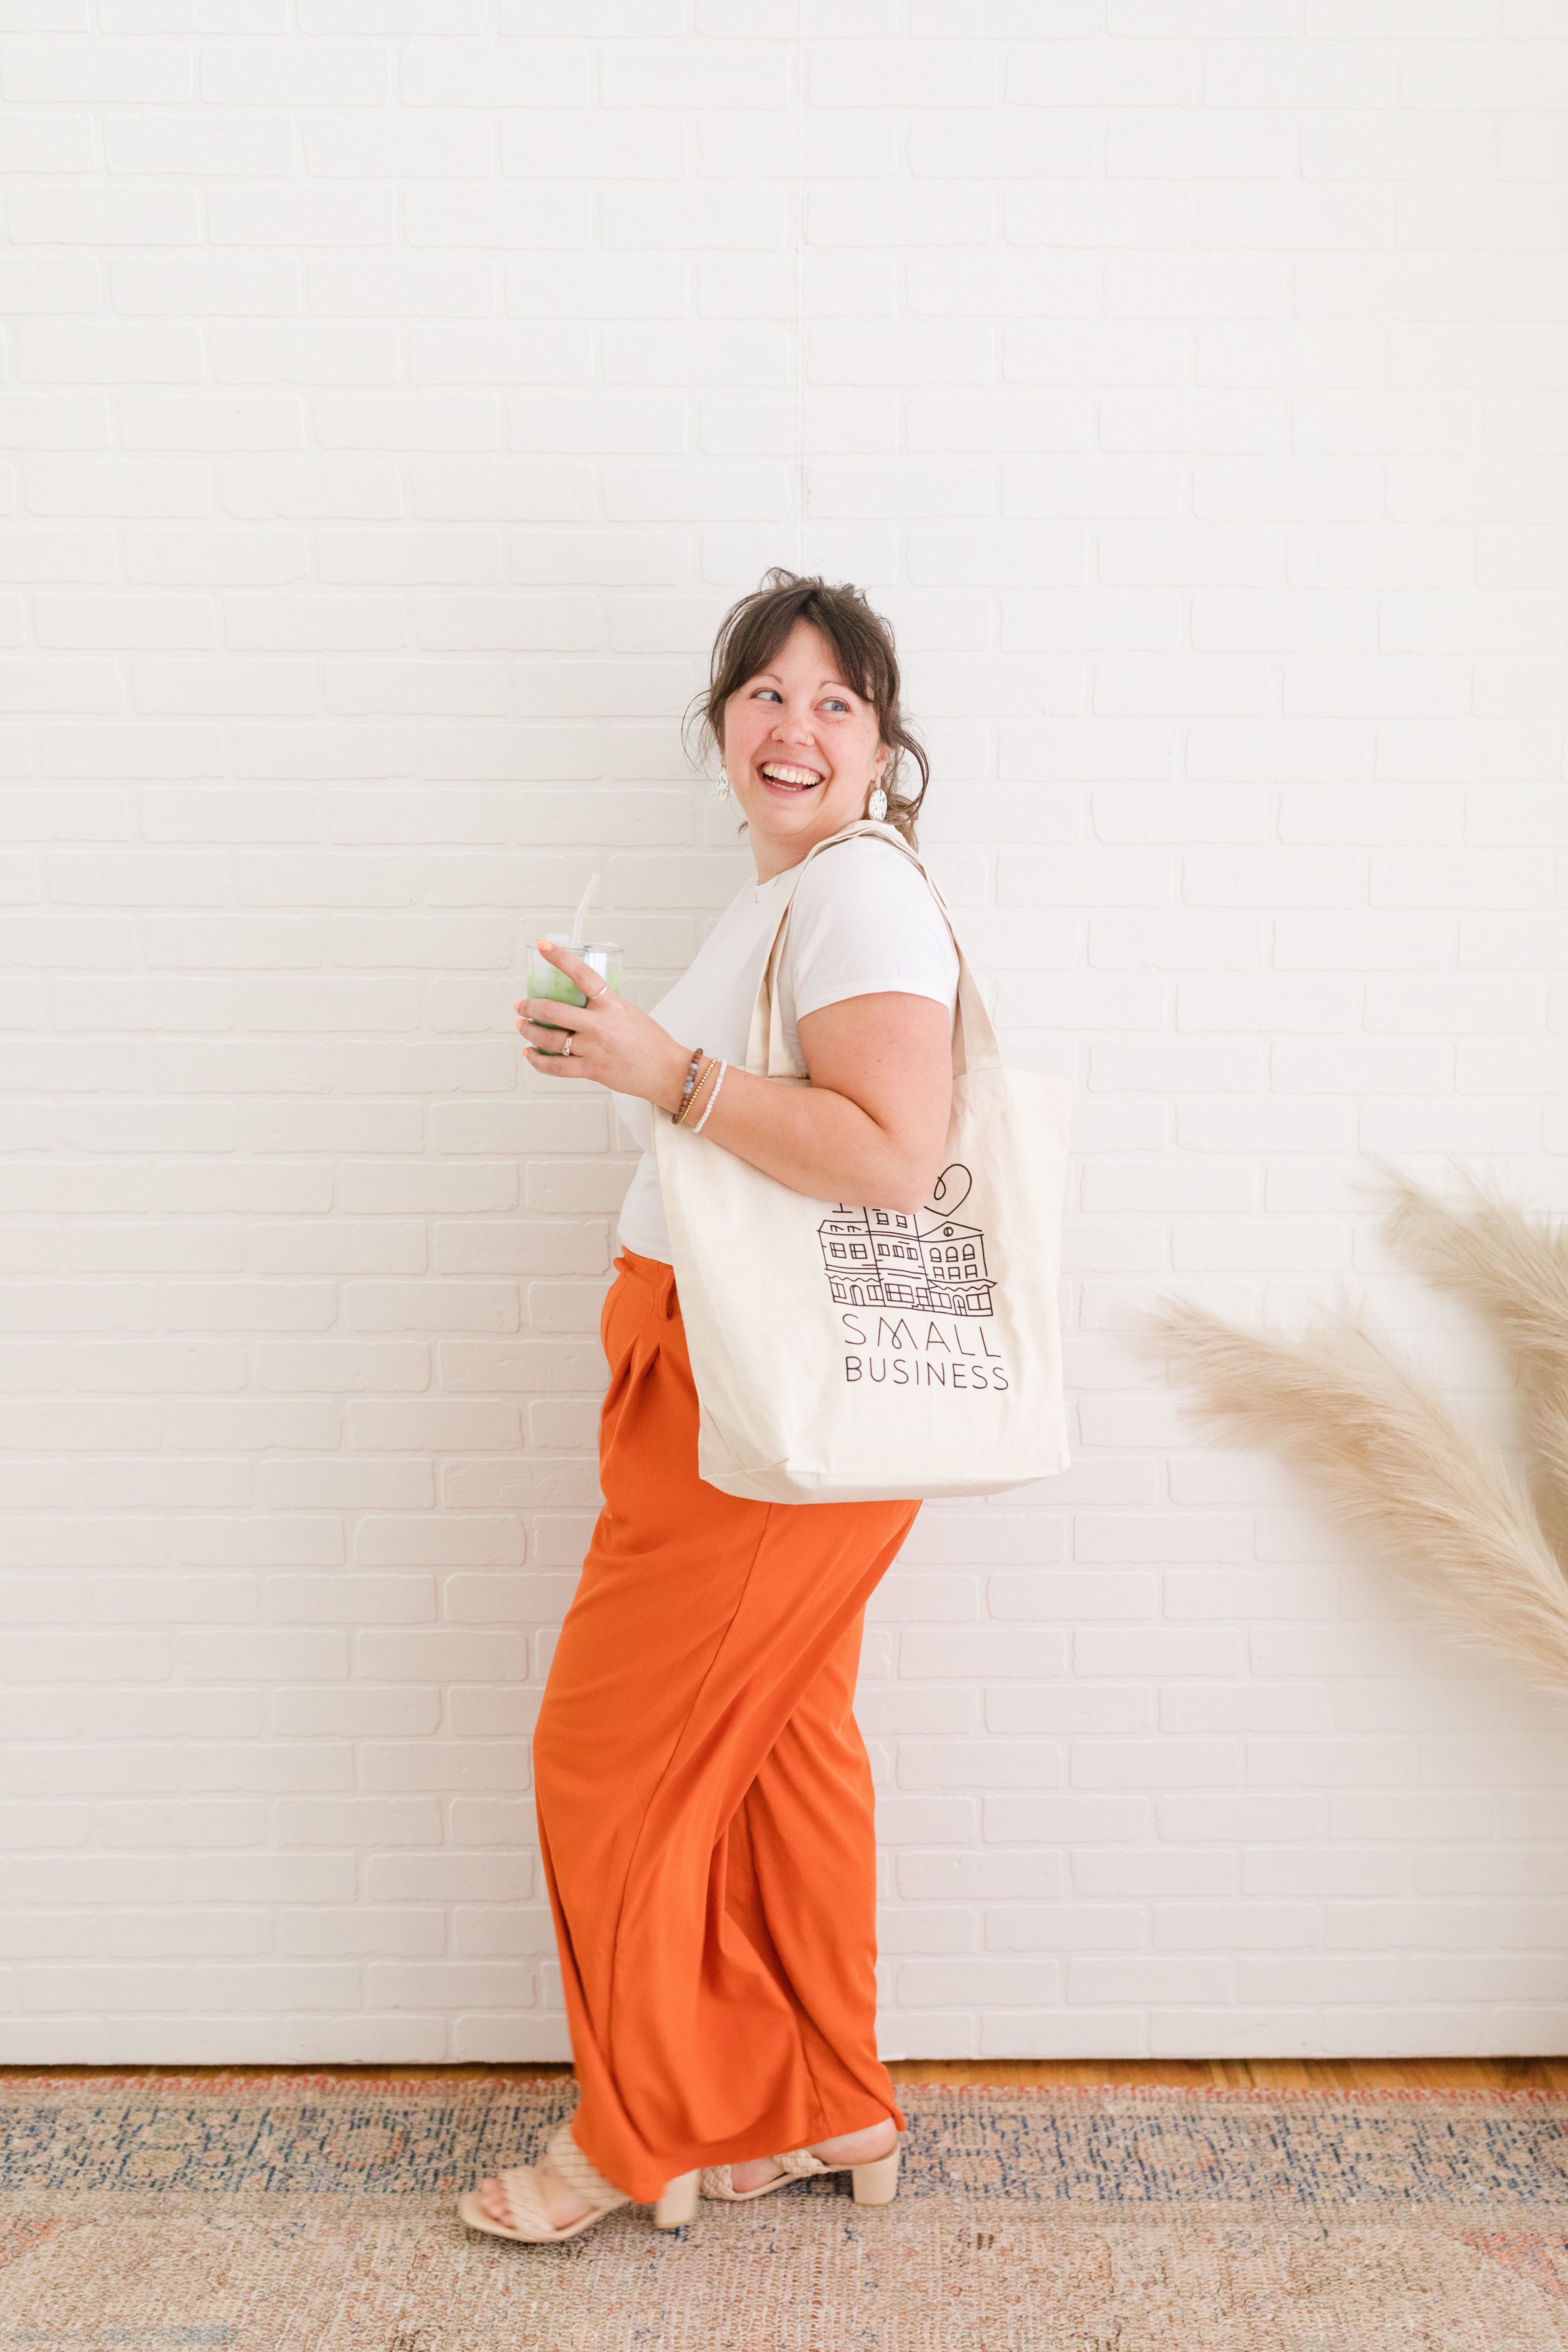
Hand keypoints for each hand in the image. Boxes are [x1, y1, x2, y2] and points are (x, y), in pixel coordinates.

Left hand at [515, 940, 692, 1112]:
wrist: (667, 1072)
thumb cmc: (652, 1042)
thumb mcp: (629, 1013)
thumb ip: (604, 1007)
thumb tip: (580, 1003)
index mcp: (612, 1006)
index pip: (582, 975)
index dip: (561, 959)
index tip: (544, 946)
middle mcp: (600, 1026)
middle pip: (554, 1011)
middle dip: (531, 1007)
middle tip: (522, 1005)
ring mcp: (593, 1049)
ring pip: (550, 1039)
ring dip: (530, 1032)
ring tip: (523, 1027)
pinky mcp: (591, 1070)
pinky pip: (556, 1066)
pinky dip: (538, 1060)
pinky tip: (530, 1053)